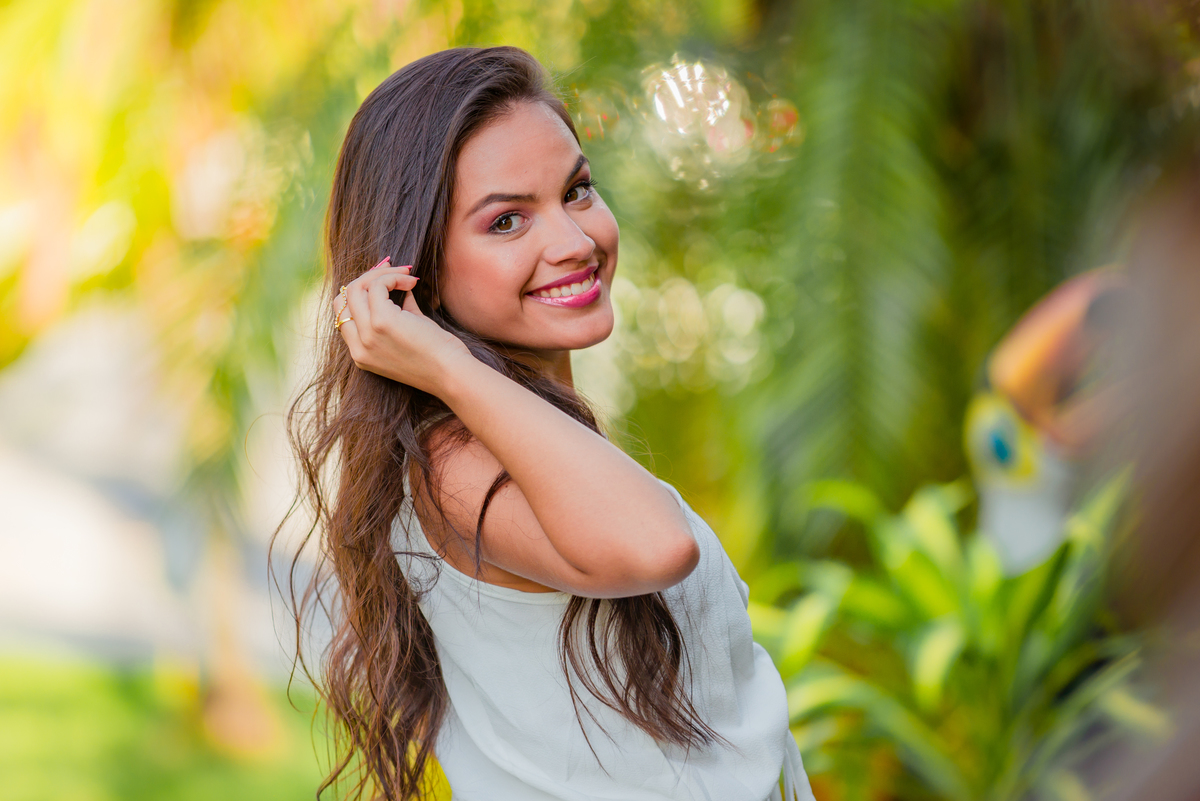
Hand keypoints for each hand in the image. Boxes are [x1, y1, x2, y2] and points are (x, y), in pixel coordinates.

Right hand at [336, 260, 470, 395]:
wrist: (452, 374)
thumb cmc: (438, 356)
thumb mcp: (409, 334)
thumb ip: (398, 312)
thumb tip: (396, 285)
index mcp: (362, 354)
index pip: (344, 315)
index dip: (361, 293)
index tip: (384, 280)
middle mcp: (359, 348)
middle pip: (344, 298)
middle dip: (368, 278)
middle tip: (395, 271)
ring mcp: (368, 335)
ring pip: (356, 288)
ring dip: (382, 274)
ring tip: (407, 276)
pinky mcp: (382, 322)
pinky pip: (377, 286)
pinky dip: (393, 276)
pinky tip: (412, 282)